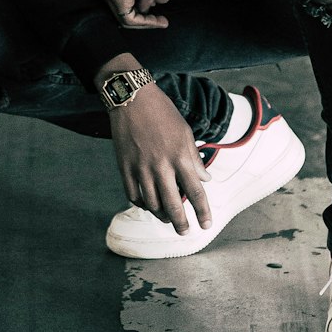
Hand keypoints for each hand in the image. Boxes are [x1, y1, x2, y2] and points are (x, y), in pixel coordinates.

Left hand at [98, 0, 168, 30]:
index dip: (140, 11)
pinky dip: (146, 23)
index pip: (121, 6)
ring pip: (127, 20)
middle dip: (144, 16)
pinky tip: (159, 19)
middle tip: (158, 8)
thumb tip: (163, 0)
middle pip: (123, 15)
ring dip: (147, 18)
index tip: (156, 7)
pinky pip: (130, 20)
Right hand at [109, 83, 211, 234]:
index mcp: (180, 156)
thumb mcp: (185, 132)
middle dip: (181, 223)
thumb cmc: (162, 113)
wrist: (132, 99)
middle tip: (184, 232)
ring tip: (167, 219)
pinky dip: (142, 204)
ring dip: (161, 216)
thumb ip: (194, 159)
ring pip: (152, 204)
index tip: (206, 225)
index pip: (196, 192)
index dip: (202, 212)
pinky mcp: (124, 167)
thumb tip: (205, 179)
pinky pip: (133, 195)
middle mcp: (161, 166)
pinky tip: (148, 205)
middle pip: (173, 205)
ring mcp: (141, 168)